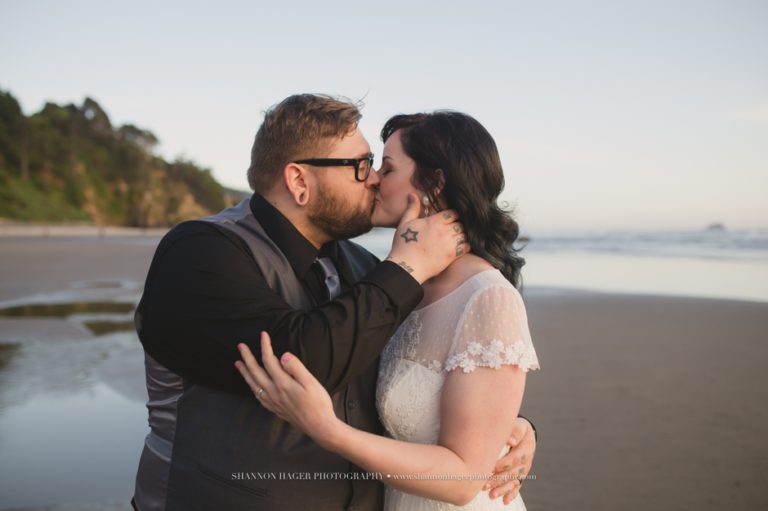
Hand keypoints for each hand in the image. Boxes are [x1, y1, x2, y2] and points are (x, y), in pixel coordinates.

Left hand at [234, 332, 340, 449]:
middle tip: (241, 346)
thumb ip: (296, 367)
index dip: (265, 346)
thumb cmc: (318, 403)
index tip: (263, 334)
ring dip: (245, 372)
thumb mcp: (311, 382)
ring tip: (238, 364)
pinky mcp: (275, 409)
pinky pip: (258, 395)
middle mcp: (274, 392)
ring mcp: (273, 402)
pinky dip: (252, 386)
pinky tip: (252, 385)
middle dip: (247, 357)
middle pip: (256, 372)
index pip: (269, 360)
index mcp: (282, 383)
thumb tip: (283, 355)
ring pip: (253, 384)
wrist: (319, 426)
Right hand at [386, 193, 468, 282]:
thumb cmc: (403, 245)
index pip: (453, 213)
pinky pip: (466, 247)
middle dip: (458, 225)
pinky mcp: (452, 255)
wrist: (406, 266)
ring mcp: (449, 243)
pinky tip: (460, 246)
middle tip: (453, 229)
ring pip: (465, 234)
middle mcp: (444, 230)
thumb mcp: (405, 223)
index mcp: (434, 221)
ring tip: (457, 238)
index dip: (452, 216)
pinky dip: (466, 245)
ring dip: (462, 235)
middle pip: (460, 223)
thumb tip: (412, 195)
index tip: (449, 220)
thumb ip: (412, 208)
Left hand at [484, 417, 535, 503]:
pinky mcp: (520, 475)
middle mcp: (527, 461)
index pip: (515, 458)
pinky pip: (517, 486)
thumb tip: (510, 441)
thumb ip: (514, 431)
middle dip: (498, 479)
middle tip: (484, 485)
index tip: (490, 467)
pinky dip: (511, 494)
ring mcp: (524, 470)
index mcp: (527, 447)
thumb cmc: (515, 427)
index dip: (503, 464)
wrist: (521, 433)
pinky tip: (505, 501)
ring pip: (513, 481)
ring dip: (502, 489)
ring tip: (491, 495)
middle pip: (513, 472)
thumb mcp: (517, 425)